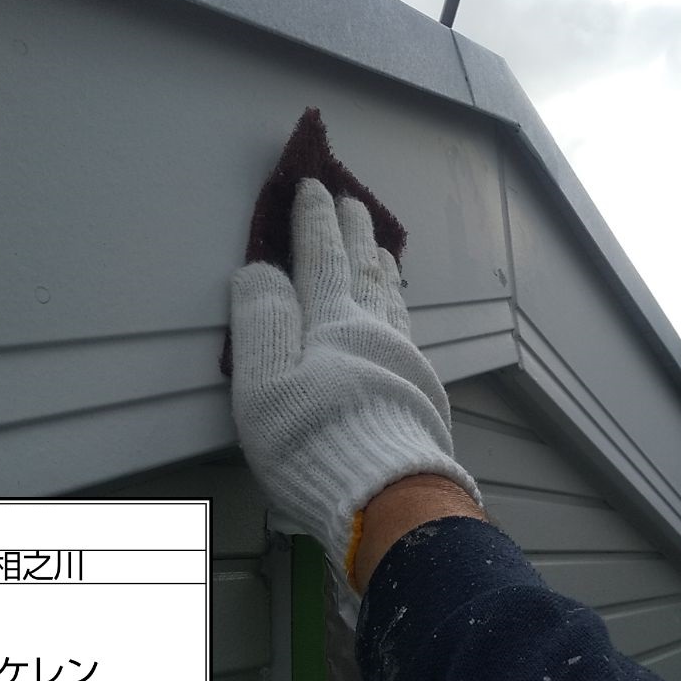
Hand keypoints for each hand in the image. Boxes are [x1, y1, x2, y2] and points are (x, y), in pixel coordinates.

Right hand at [229, 178, 479, 583]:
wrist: (388, 495)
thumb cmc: (314, 441)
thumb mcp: (265, 383)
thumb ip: (261, 321)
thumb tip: (259, 270)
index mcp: (333, 323)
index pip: (321, 257)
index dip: (314, 220)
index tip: (312, 185)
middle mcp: (374, 331)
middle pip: (364, 268)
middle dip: (354, 230)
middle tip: (352, 200)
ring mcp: (404, 360)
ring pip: (392, 297)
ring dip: (382, 265)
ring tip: (381, 246)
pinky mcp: (421, 391)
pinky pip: (407, 328)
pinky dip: (398, 305)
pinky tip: (399, 314)